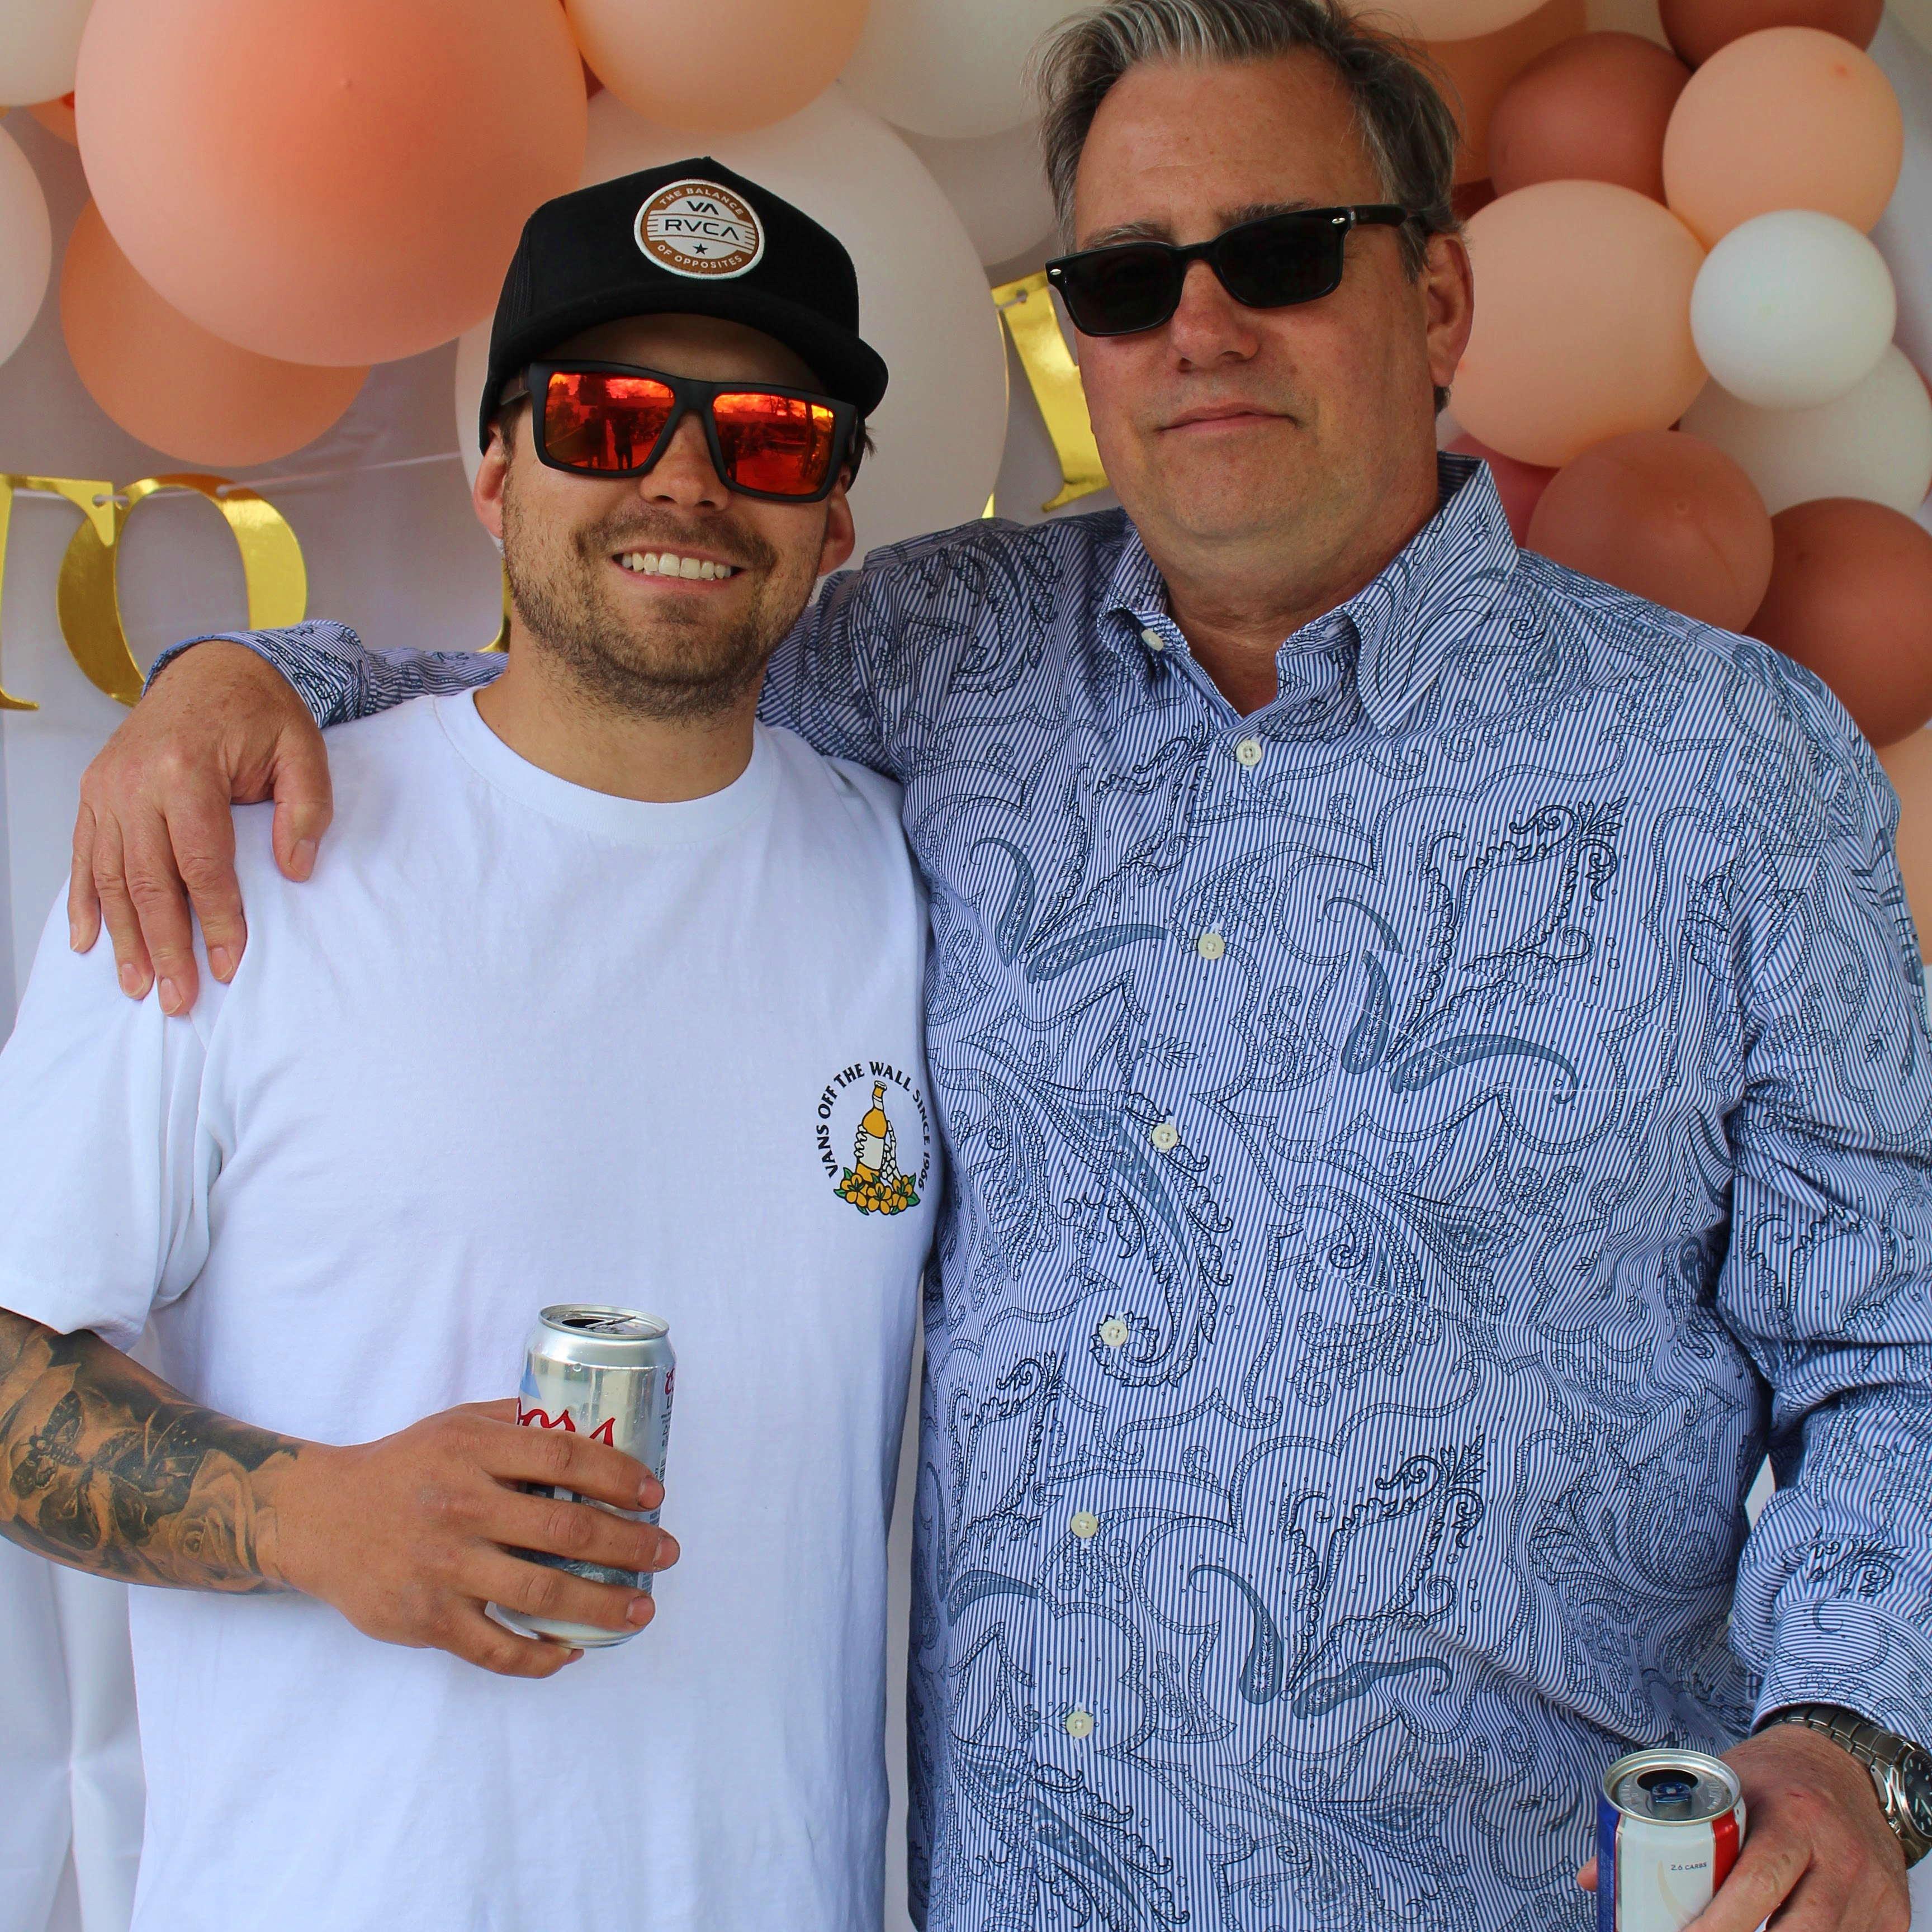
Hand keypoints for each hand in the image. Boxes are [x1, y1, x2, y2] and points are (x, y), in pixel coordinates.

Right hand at [69, 639, 332, 1016]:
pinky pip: (85, 855)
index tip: (229, 966)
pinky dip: (84, 901)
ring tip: (139, 986)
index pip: (202, 864)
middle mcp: (135, 782)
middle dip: (165, 946)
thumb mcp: (303, 751)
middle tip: (179, 999)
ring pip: (110, 877)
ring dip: (123, 938)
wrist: (211, 669)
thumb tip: (296, 871)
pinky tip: (89, 942)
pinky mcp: (95, 792)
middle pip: (148, 881)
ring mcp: (107, 788)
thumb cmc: (260, 713)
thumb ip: (305, 811)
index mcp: (186, 771)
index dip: (216, 920)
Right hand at [267, 1398, 678, 1678]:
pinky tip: (572, 1651)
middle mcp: (460, 1506)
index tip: (654, 1495)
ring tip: (642, 1609)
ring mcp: (443, 1566)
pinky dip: (541, 1657)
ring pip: (540, 1593)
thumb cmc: (404, 1467)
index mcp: (472, 1450)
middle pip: (565, 1529)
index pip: (564, 1458)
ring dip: (603, 1606)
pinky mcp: (425, 1619)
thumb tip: (594, 1421)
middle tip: (666, 1554)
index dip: (618, 1476)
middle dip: (629, 1546)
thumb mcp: (457, 1424)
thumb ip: (518, 1423)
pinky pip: (495, 1648)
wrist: (320, 1518)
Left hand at [1576, 1725, 1907, 1930]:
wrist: (1844, 1764)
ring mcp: (1871, 1889)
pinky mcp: (1892, 1914)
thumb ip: (1663, 1829)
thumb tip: (1592, 1877)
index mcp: (1792, 1819)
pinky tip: (1781, 1931)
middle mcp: (1839, 1856)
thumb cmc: (1773, 1778)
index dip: (1718, 1925)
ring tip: (1733, 1931)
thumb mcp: (1719, 1786)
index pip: (1756, 1885)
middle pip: (1797, 1931)